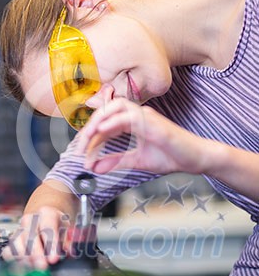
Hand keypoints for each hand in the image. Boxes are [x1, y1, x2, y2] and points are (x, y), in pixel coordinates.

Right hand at [2, 206, 70, 268]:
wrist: (45, 220)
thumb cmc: (57, 227)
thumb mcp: (67, 231)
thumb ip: (69, 243)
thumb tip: (69, 253)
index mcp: (47, 213)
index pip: (48, 227)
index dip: (51, 244)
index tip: (54, 259)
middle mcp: (30, 219)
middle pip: (30, 236)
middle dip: (36, 254)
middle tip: (42, 267)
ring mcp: (19, 229)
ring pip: (17, 243)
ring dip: (24, 259)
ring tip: (33, 270)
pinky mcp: (12, 240)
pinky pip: (8, 251)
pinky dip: (14, 261)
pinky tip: (22, 269)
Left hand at [76, 99, 208, 174]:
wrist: (195, 159)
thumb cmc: (171, 156)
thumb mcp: (136, 161)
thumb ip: (115, 161)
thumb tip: (93, 168)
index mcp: (133, 122)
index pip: (105, 123)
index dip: (91, 138)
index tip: (82, 154)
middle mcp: (138, 115)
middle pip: (107, 111)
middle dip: (90, 126)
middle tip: (80, 145)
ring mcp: (146, 116)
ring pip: (116, 108)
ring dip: (99, 120)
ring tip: (88, 136)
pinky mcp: (153, 122)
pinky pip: (130, 117)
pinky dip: (114, 122)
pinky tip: (102, 131)